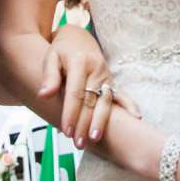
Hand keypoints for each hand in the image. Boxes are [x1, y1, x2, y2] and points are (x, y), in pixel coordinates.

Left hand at [43, 22, 136, 143]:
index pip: (75, 92)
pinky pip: (121, 95)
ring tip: (94, 139)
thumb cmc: (62, 50)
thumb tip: (44, 95)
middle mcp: (96, 69)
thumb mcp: (50, 57)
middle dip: (85, 124)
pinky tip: (136, 118)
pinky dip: (129, 106)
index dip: (71, 113)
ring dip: (101, 122)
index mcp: (79, 62)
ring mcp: (106, 76)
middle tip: (79, 143)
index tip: (67, 130)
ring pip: (105, 101)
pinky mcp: (111, 81)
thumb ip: (49, 77)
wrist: (78, 38)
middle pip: (91, 101)